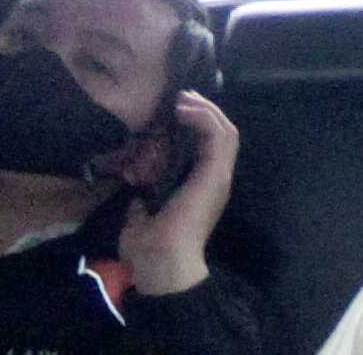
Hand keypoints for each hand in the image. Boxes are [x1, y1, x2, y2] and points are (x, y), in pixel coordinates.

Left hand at [118, 91, 239, 295]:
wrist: (162, 265)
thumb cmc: (150, 248)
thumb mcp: (141, 217)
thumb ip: (143, 202)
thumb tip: (135, 194)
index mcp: (202, 188)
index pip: (211, 146)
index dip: (199, 124)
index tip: (177, 111)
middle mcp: (216, 178)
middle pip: (223, 132)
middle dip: (205, 111)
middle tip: (184, 97)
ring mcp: (219, 175)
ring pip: (226, 130)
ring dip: (207, 111)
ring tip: (186, 99)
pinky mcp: (215, 173)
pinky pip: (219, 136)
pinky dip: (205, 118)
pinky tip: (187, 110)